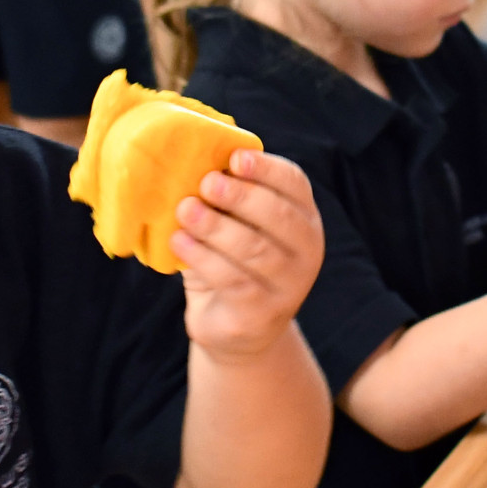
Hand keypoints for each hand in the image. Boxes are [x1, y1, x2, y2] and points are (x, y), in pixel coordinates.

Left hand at [173, 148, 322, 359]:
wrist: (237, 330)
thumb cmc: (232, 262)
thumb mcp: (237, 226)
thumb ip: (227, 196)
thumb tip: (195, 157)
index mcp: (304, 218)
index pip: (295, 184)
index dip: (267, 168)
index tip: (235, 158)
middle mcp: (306, 251)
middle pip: (279, 216)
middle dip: (241, 196)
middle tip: (206, 182)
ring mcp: (289, 286)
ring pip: (255, 249)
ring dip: (216, 226)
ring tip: (185, 209)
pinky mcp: (262, 314)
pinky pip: (233, 280)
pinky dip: (203, 257)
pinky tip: (180, 241)